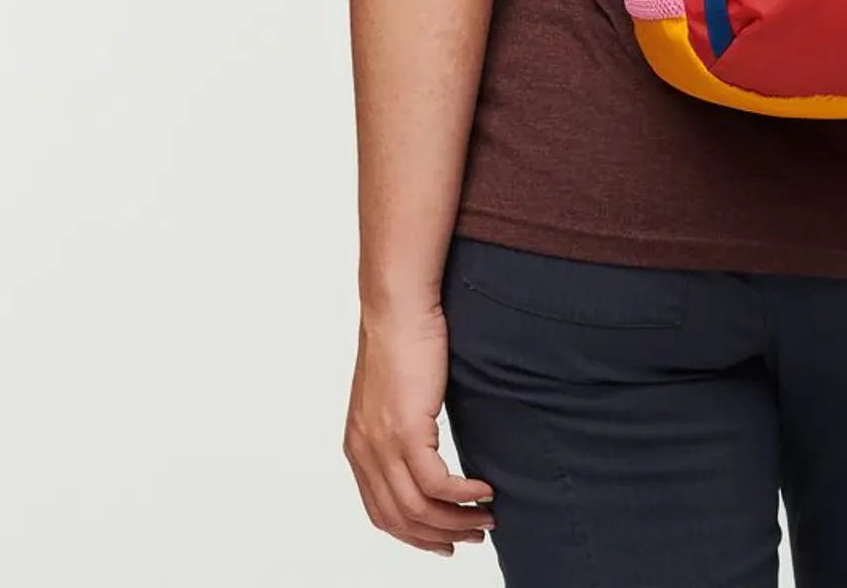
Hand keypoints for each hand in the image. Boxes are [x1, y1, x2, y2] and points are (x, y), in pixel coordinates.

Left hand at [344, 303, 494, 555]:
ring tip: (486, 517)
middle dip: (439, 536)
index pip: (382, 513)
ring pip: (419, 508)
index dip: (414, 535)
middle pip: (400, 519)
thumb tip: (428, 448)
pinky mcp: (406, 430)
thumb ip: (403, 426)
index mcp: (359, 446)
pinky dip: (463, 494)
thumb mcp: (397, 393)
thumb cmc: (403, 337)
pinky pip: (437, 483)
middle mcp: (365, 452)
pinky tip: (485, 489)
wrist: (397, 305)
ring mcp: (383, 444)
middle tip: (473, 536)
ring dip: (456, 520)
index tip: (444, 542)